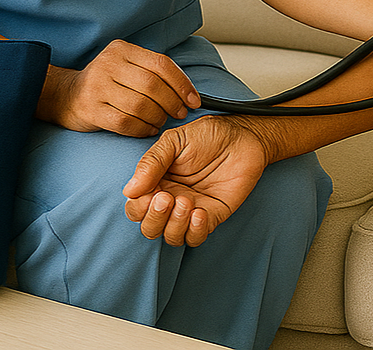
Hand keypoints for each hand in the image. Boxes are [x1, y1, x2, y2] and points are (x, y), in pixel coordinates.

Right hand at [36, 40, 200, 135]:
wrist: (66, 95)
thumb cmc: (106, 82)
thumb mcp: (126, 65)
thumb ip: (152, 71)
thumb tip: (188, 91)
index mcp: (122, 49)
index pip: (161, 64)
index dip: (182, 83)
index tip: (194, 100)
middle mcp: (109, 64)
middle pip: (153, 85)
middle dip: (172, 102)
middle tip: (179, 113)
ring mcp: (98, 86)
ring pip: (140, 105)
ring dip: (158, 117)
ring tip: (161, 121)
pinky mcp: (91, 109)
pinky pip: (125, 122)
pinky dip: (142, 129)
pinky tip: (148, 129)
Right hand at [123, 115, 271, 245]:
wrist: (243, 137)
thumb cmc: (208, 135)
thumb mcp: (175, 140)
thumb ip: (152, 162)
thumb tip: (129, 191)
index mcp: (156, 182)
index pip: (136, 207)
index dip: (139, 206)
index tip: (152, 193)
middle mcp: (171, 200)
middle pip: (150, 228)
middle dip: (155, 219)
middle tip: (167, 198)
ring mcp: (191, 211)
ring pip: (171, 237)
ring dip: (174, 225)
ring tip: (187, 202)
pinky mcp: (212, 216)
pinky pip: (196, 237)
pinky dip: (194, 231)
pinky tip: (199, 213)